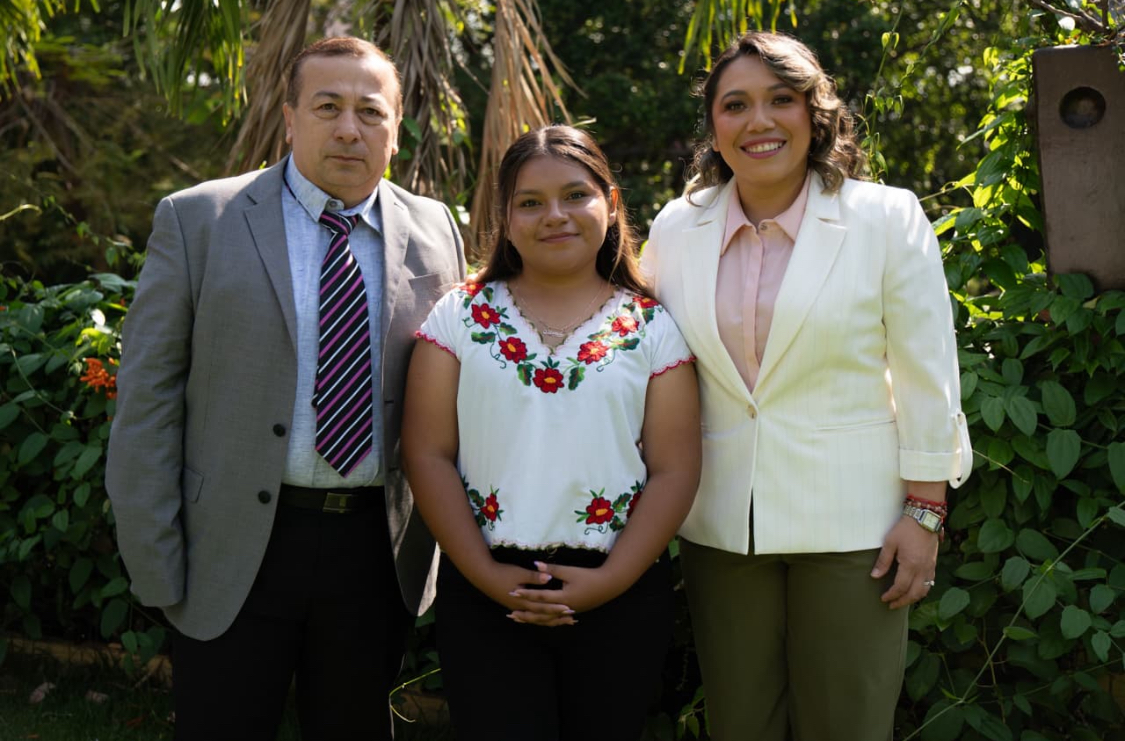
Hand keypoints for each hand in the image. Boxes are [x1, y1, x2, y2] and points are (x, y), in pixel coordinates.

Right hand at [473, 561, 576, 626]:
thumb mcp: (519, 573)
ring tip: (564, 621)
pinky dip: (540, 617)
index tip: (569, 609)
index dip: (556, 608)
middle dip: (557, 618)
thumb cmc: (502, 573)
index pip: (543, 607)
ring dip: (551, 620)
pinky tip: (547, 618)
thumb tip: (549, 577)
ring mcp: (517, 608)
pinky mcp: (515, 606)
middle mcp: (521, 608)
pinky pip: (531, 616)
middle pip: (542, 617)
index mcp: (523, 601)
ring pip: (537, 619)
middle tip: (572, 619)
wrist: (484, 576)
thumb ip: (534, 577)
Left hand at [507, 561, 626, 620]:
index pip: (541, 597)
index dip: (526, 594)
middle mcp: (565, 609)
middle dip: (526, 613)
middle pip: (541, 613)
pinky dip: (544, 619)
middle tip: (510, 613)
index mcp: (564, 598)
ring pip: (547, 619)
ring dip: (533, 619)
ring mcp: (568, 613)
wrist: (608, 585)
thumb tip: (536, 564)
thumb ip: (553, 570)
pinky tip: (537, 620)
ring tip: (520, 619)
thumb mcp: (570, 571)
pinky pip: (554, 619)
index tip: (513, 592)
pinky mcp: (571, 612)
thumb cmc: (589, 576)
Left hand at [871, 517, 938, 608]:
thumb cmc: (905, 529)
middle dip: (902, 602)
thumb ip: (883, 561)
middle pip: (914, 593)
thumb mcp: (890, 542)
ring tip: (902, 600)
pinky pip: (930, 583)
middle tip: (891, 605)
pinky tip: (914, 590)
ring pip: (924, 591)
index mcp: (911, 565)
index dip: (891, 595)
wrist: (924, 518)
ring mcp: (930, 567)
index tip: (883, 598)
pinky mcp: (933, 564)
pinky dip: (922, 591)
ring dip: (913, 598)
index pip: (900, 587)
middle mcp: (922, 569)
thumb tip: (874, 576)